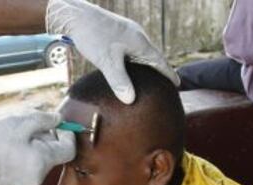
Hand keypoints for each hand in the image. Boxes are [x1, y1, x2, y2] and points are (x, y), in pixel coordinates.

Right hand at [0, 111, 75, 184]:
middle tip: (30, 125)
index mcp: (41, 162)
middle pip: (55, 154)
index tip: (56, 123)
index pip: (69, 150)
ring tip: (16, 135)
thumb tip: (59, 119)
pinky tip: (11, 145)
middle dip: (48, 136)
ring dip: (37, 144)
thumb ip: (44, 120)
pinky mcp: (19, 184)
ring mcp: (29, 183)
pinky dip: (28, 153)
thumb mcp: (19, 123)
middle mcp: (39, 177)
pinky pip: (32, 165)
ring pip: (43, 158)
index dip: (67, 134)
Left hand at [46, 0, 179, 103]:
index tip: (176, 84)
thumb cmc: (93, 36)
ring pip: (139, 54)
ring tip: (145, 81)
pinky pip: (129, 51)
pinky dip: (132, 62)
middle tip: (162, 86)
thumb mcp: (107, 62)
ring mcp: (126, 34)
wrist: (75, 15)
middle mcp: (136, 36)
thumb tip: (131, 100)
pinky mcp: (116, 34)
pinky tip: (125, 70)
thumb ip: (119, 81)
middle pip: (152, 57)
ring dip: (143, 67)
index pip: (160, 61)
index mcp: (140, 42)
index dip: (168, 74)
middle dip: (157, 71)